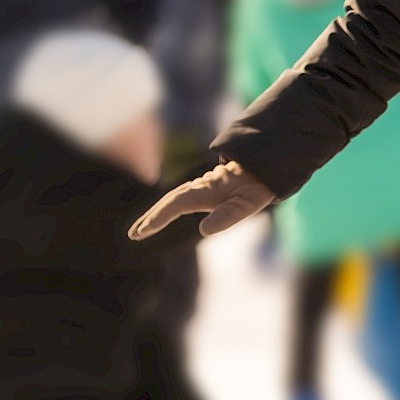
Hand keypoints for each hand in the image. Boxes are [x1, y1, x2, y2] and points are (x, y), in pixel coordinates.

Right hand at [129, 161, 275, 239]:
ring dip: (157, 213)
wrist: (265, 165)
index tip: (141, 232)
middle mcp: (198, 187)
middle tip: (134, 234)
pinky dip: (168, 206)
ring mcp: (201, 186)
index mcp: (204, 192)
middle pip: (168, 202)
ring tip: (142, 229)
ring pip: (173, 199)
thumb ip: (226, 217)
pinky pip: (180, 197)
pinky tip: (165, 214)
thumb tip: (203, 230)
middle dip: (150, 218)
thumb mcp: (246, 205)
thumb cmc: (256, 188)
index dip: (157, 219)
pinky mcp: (205, 187)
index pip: (174, 206)